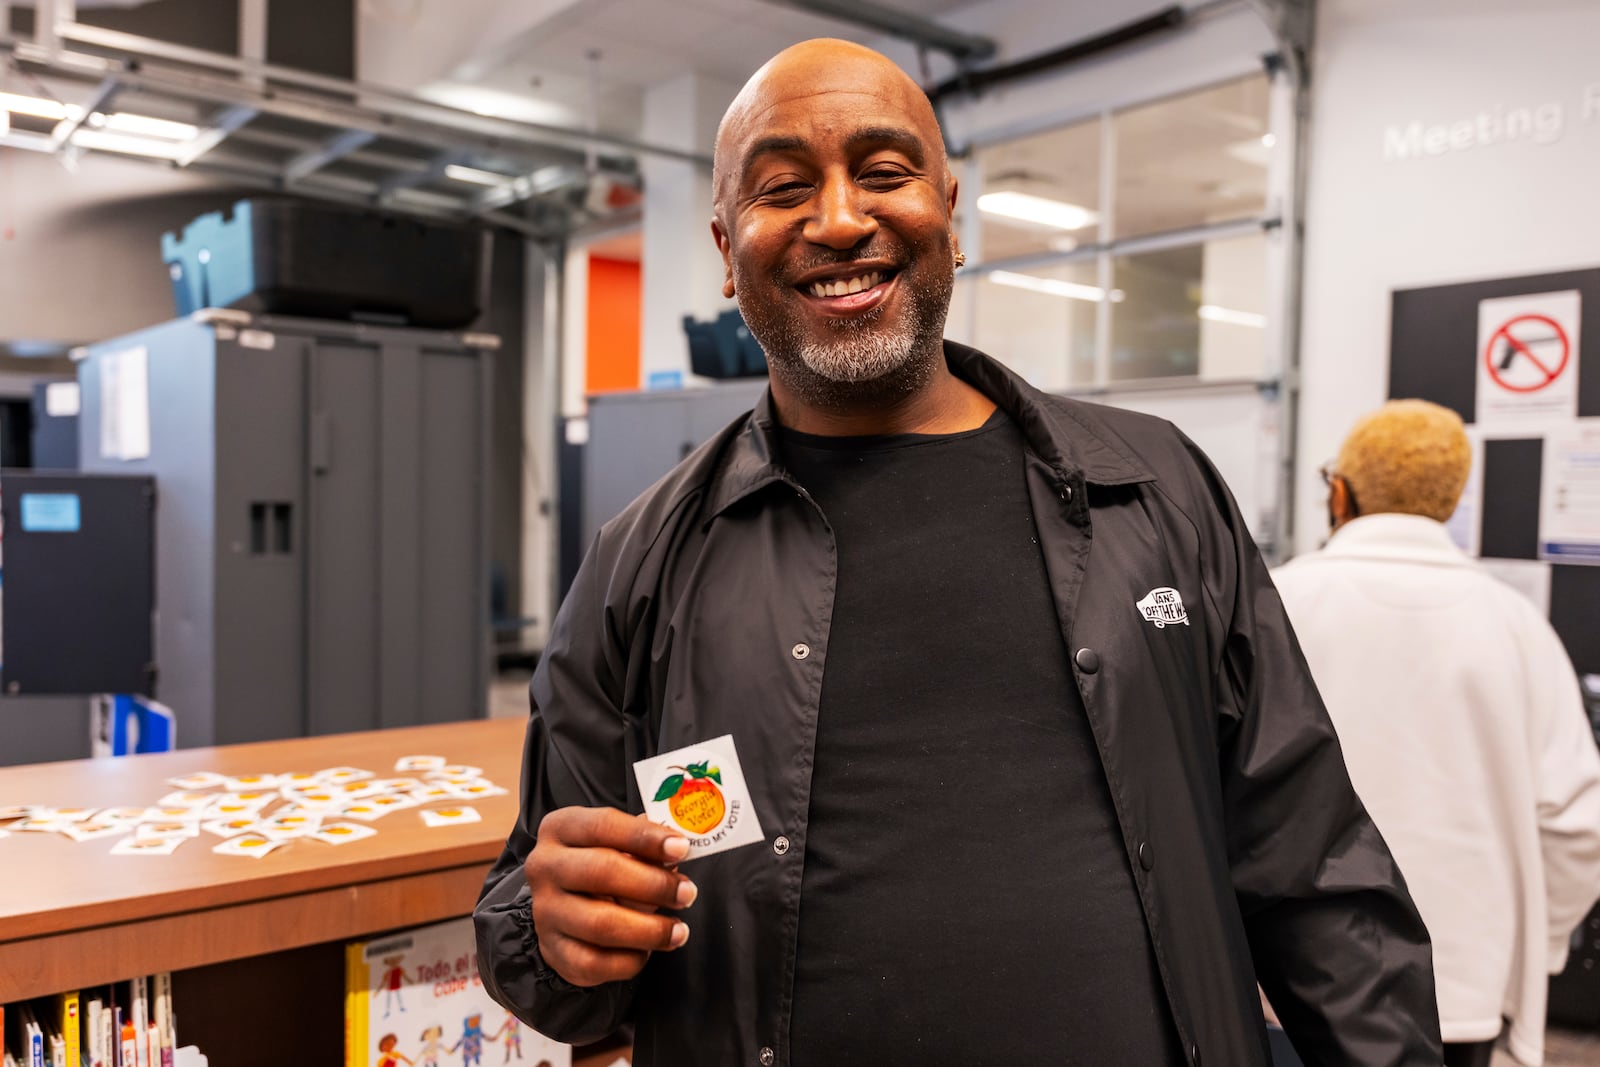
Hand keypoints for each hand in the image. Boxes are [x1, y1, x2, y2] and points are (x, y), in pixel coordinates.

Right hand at [525, 807, 695, 986]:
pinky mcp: (554, 951)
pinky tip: (648, 950)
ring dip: (650, 930)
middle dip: (654, 884)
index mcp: (561, 828)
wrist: (563, 906)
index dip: (646, 837)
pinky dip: (630, 959)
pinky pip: (595, 963)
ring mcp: (546, 911)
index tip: (682, 849)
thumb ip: (644, 844)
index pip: (604, 825)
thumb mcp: (617, 843)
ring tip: (678, 930)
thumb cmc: (601, 865)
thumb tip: (678, 848)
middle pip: (601, 871)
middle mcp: (545, 867)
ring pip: (601, 924)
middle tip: (687, 893)